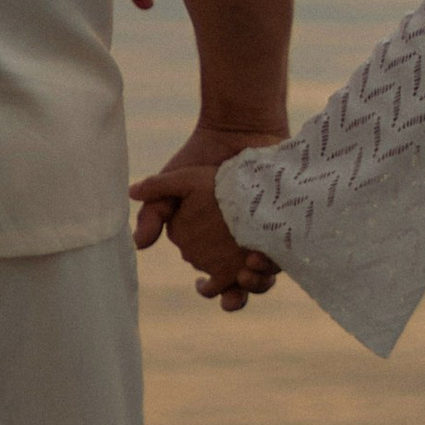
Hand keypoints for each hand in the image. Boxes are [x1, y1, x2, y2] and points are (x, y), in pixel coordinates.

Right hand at [130, 131, 282, 314]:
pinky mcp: (285, 226)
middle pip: (242, 287)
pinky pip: (285, 256)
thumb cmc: (202, 156)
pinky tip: (261, 255)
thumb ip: (154, 212)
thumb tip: (139, 244)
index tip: (205, 283)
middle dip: (238, 295)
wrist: (239, 128)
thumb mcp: (174, 184)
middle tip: (234, 286)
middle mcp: (240, 247)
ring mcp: (264, 237)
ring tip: (247, 270)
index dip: (213, 289)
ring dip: (257, 284)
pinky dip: (274, 263)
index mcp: (213, 246)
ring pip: (265, 278)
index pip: (216, 283)